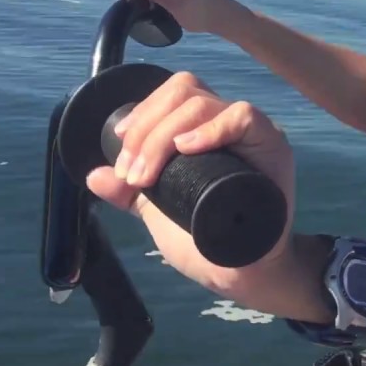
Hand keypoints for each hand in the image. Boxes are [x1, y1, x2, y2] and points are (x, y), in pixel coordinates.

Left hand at [84, 71, 295, 293]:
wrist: (241, 273)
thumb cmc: (208, 239)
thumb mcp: (160, 212)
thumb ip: (130, 193)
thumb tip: (94, 176)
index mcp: (204, 128)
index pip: (172, 95)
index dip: (143, 112)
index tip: (122, 149)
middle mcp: (228, 122)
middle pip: (183, 91)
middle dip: (146, 128)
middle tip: (132, 172)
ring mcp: (251, 132)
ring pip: (202, 104)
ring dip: (162, 137)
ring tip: (147, 177)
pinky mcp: (271, 145)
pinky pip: (243, 117)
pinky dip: (210, 129)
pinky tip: (187, 148)